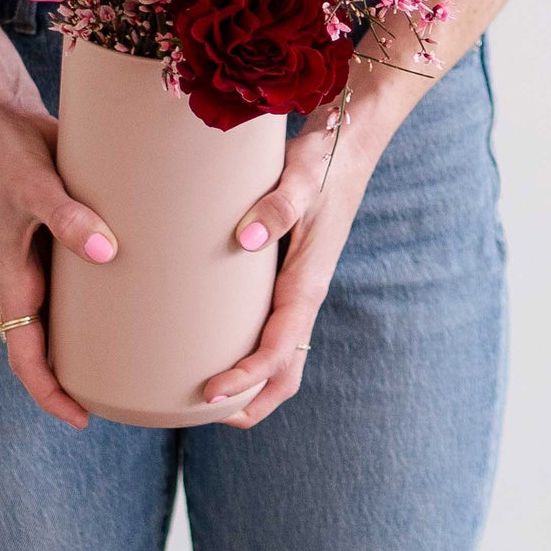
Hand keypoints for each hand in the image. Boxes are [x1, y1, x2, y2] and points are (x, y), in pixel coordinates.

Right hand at [0, 53, 118, 430]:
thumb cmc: (4, 149)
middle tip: (136, 387)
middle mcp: (30, 273)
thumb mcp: (33, 182)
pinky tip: (152, 276)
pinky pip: (90, 265)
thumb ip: (67, 216)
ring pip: (74, 307)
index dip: (51, 393)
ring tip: (152, 341)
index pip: (26, 357)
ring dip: (104, 327)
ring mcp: (48, 251)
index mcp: (13, 278)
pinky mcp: (66, 225)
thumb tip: (108, 252)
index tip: (84, 418)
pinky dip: (114, 278)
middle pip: (55, 341)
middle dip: (86, 370)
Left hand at [201, 102, 380, 426]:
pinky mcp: (290, 272)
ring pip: (281, 352)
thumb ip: (277, 206)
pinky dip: (250, 350)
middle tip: (200, 412)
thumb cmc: (324, 157)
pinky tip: (217, 338)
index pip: (278, 351)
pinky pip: (273, 326)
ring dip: (251, 382)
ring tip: (204, 393)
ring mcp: (299, 284)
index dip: (245, 380)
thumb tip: (246, 240)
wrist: (350, 138)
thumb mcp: (301, 175)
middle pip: (284, 369)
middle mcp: (305, 291)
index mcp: (308, 281)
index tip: (209, 396)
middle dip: (249, 400)